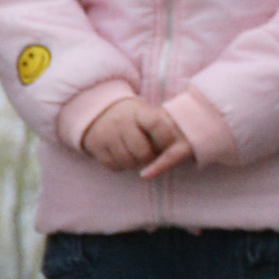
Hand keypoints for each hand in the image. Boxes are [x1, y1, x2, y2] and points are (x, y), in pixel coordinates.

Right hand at [76, 94, 194, 177]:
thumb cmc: (132, 117)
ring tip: (137, 158)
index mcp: (138, 112)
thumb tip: (182, 145)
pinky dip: (122, 166)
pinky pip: (113, 165)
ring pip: (127, 161)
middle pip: (142, 150)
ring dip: (135, 164)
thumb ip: (161, 126)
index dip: (166, 140)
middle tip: (151, 156)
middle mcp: (121, 122)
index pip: (157, 125)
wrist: (98, 111)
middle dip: (150, 158)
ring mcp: (107, 135)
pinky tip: (124, 159)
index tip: (168, 147)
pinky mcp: (96, 146)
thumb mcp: (145, 113)